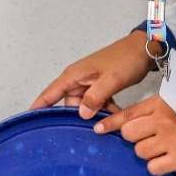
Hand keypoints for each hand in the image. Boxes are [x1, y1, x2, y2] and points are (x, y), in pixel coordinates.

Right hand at [30, 31, 157, 117]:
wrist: (144, 50)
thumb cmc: (126, 59)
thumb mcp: (111, 80)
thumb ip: (95, 97)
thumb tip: (81, 113)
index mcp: (74, 75)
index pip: (50, 93)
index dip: (39, 106)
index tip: (30, 119)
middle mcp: (78, 80)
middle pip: (70, 105)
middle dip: (81, 116)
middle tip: (95, 126)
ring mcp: (89, 84)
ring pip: (85, 106)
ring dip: (96, 114)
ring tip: (110, 119)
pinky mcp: (100, 87)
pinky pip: (96, 103)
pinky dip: (104, 110)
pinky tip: (115, 115)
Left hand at [92, 93, 175, 175]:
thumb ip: (160, 103)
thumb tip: (141, 113)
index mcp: (161, 104)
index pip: (127, 114)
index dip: (109, 124)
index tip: (98, 129)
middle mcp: (162, 122)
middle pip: (128, 135)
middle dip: (134, 138)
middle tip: (146, 138)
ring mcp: (170, 142)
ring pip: (140, 152)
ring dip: (147, 152)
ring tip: (163, 147)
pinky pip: (153, 168)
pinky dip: (158, 166)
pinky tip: (168, 160)